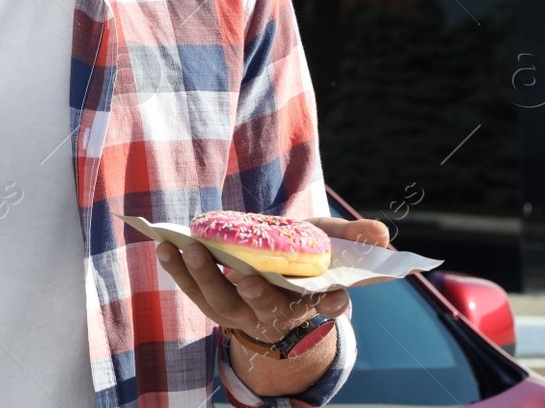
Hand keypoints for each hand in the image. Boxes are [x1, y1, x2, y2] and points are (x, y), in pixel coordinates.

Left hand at [154, 216, 388, 343]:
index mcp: (314, 299)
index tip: (337, 297)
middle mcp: (279, 313)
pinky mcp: (214, 304)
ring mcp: (243, 312)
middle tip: (244, 276)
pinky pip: (193, 290)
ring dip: (204, 277)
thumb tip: (380, 231)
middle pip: (267, 308)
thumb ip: (353, 235)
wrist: (272, 276)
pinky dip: (178, 269)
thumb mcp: (330, 241)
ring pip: (221, 302)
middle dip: (256, 294)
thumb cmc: (303, 256)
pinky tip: (164, 245)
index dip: (334, 303)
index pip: (330, 306)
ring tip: (189, 248)